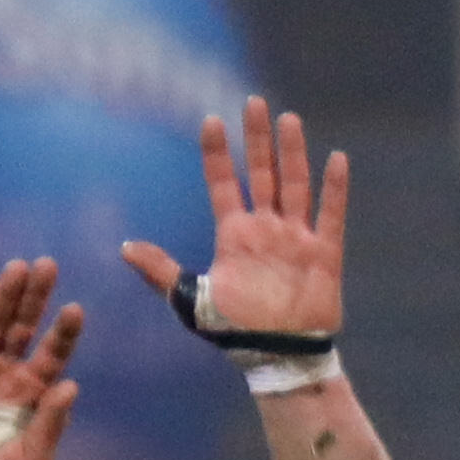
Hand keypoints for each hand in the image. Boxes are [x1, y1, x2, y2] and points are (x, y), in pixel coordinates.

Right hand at [0, 258, 83, 459]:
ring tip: (17, 267)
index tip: (74, 309)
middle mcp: (4, 370)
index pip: (52, 353)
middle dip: (36, 297)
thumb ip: (50, 425)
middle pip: (23, 326)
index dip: (63, 332)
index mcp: (30, 391)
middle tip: (48, 266)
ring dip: (4, 294)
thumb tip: (71, 385)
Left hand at [124, 97, 346, 348]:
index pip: (223, 183)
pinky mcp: (324, 254)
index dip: (217, 153)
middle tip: (253, 102)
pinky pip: (331, 214)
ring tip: (288, 119)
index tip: (210, 120)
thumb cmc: (233, 332)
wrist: (277, 358)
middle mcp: (265, 229)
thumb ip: (161, 272)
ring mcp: (295, 238)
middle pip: (261, 173)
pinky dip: (334, 189)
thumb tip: (124, 248)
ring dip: (291, 153)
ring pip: (294, 184)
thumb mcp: (191, 301)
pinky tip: (336, 158)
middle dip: (257, 139)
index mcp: (233, 235)